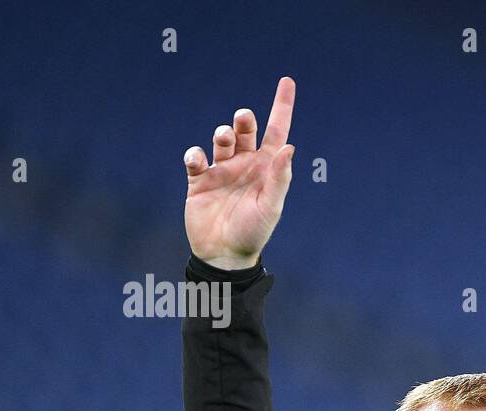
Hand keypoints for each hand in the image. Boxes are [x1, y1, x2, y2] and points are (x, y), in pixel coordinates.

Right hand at [183, 76, 296, 269]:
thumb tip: (290, 147)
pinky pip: (195, 157)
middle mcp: (246, 165)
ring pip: (222, 139)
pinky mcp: (199, 179)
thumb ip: (279, 178)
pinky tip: (197, 162)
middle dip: (243, 119)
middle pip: (246, 130)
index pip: (277, 131)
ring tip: (222, 139)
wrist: (223, 255)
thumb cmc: (253, 233)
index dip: (282, 106)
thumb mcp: (271, 206)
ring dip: (222, 133)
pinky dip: (195, 154)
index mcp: (267, 168)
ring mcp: (222, 170)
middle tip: (242, 119)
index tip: (287, 80)